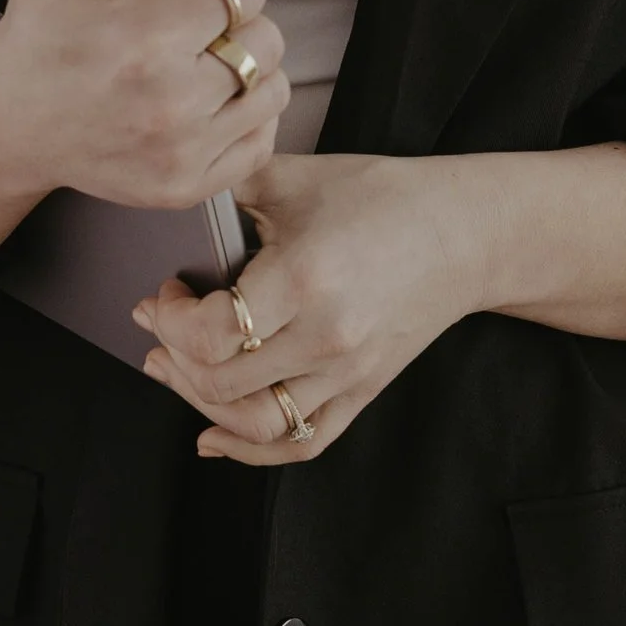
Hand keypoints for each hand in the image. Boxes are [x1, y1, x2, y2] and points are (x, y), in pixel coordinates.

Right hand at [0, 0, 285, 299]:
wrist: (10, 126)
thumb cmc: (40, 43)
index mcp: (142, 38)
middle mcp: (169, 100)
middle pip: (265, 41)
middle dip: (237, 26)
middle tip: (193, 31)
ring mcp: (180, 150)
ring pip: (272, 90)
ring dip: (249, 72)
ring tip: (202, 65)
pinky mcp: (186, 185)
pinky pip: (261, 143)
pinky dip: (248, 119)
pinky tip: (210, 103)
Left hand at [132, 151, 483, 463]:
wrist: (465, 233)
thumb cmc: (383, 197)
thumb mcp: (297, 175)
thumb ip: (228, 182)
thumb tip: (170, 190)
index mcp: (304, 278)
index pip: (210, 333)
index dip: (171, 319)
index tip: (167, 293)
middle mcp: (326, 337)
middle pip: (220, 383)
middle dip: (172, 355)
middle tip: (160, 325)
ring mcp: (347, 372)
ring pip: (253, 423)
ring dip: (199, 403)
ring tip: (175, 370)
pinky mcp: (363, 391)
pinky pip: (301, 442)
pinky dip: (250, 450)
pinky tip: (214, 433)